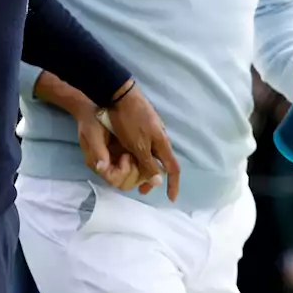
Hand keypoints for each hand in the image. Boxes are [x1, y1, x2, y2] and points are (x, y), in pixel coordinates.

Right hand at [76, 109, 156, 193]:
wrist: (95, 110)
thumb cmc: (92, 121)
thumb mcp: (92, 133)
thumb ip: (98, 151)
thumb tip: (102, 167)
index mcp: (98, 165)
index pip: (113, 180)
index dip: (123, 172)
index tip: (126, 156)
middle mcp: (109, 168)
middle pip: (125, 183)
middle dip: (135, 173)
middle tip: (137, 156)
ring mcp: (118, 163)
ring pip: (133, 178)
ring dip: (141, 170)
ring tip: (141, 154)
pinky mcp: (125, 156)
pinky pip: (138, 168)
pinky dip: (144, 165)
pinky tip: (147, 155)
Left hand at [98, 81, 180, 201]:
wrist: (119, 94)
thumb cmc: (129, 121)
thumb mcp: (138, 146)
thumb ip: (148, 164)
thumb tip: (159, 181)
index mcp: (162, 143)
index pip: (173, 168)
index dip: (173, 184)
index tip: (171, 198)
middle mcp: (160, 137)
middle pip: (162, 163)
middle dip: (153, 178)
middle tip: (141, 189)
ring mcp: (152, 129)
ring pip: (153, 155)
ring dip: (145, 168)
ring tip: (133, 176)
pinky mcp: (143, 125)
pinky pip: (146, 147)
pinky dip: (140, 157)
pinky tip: (130, 159)